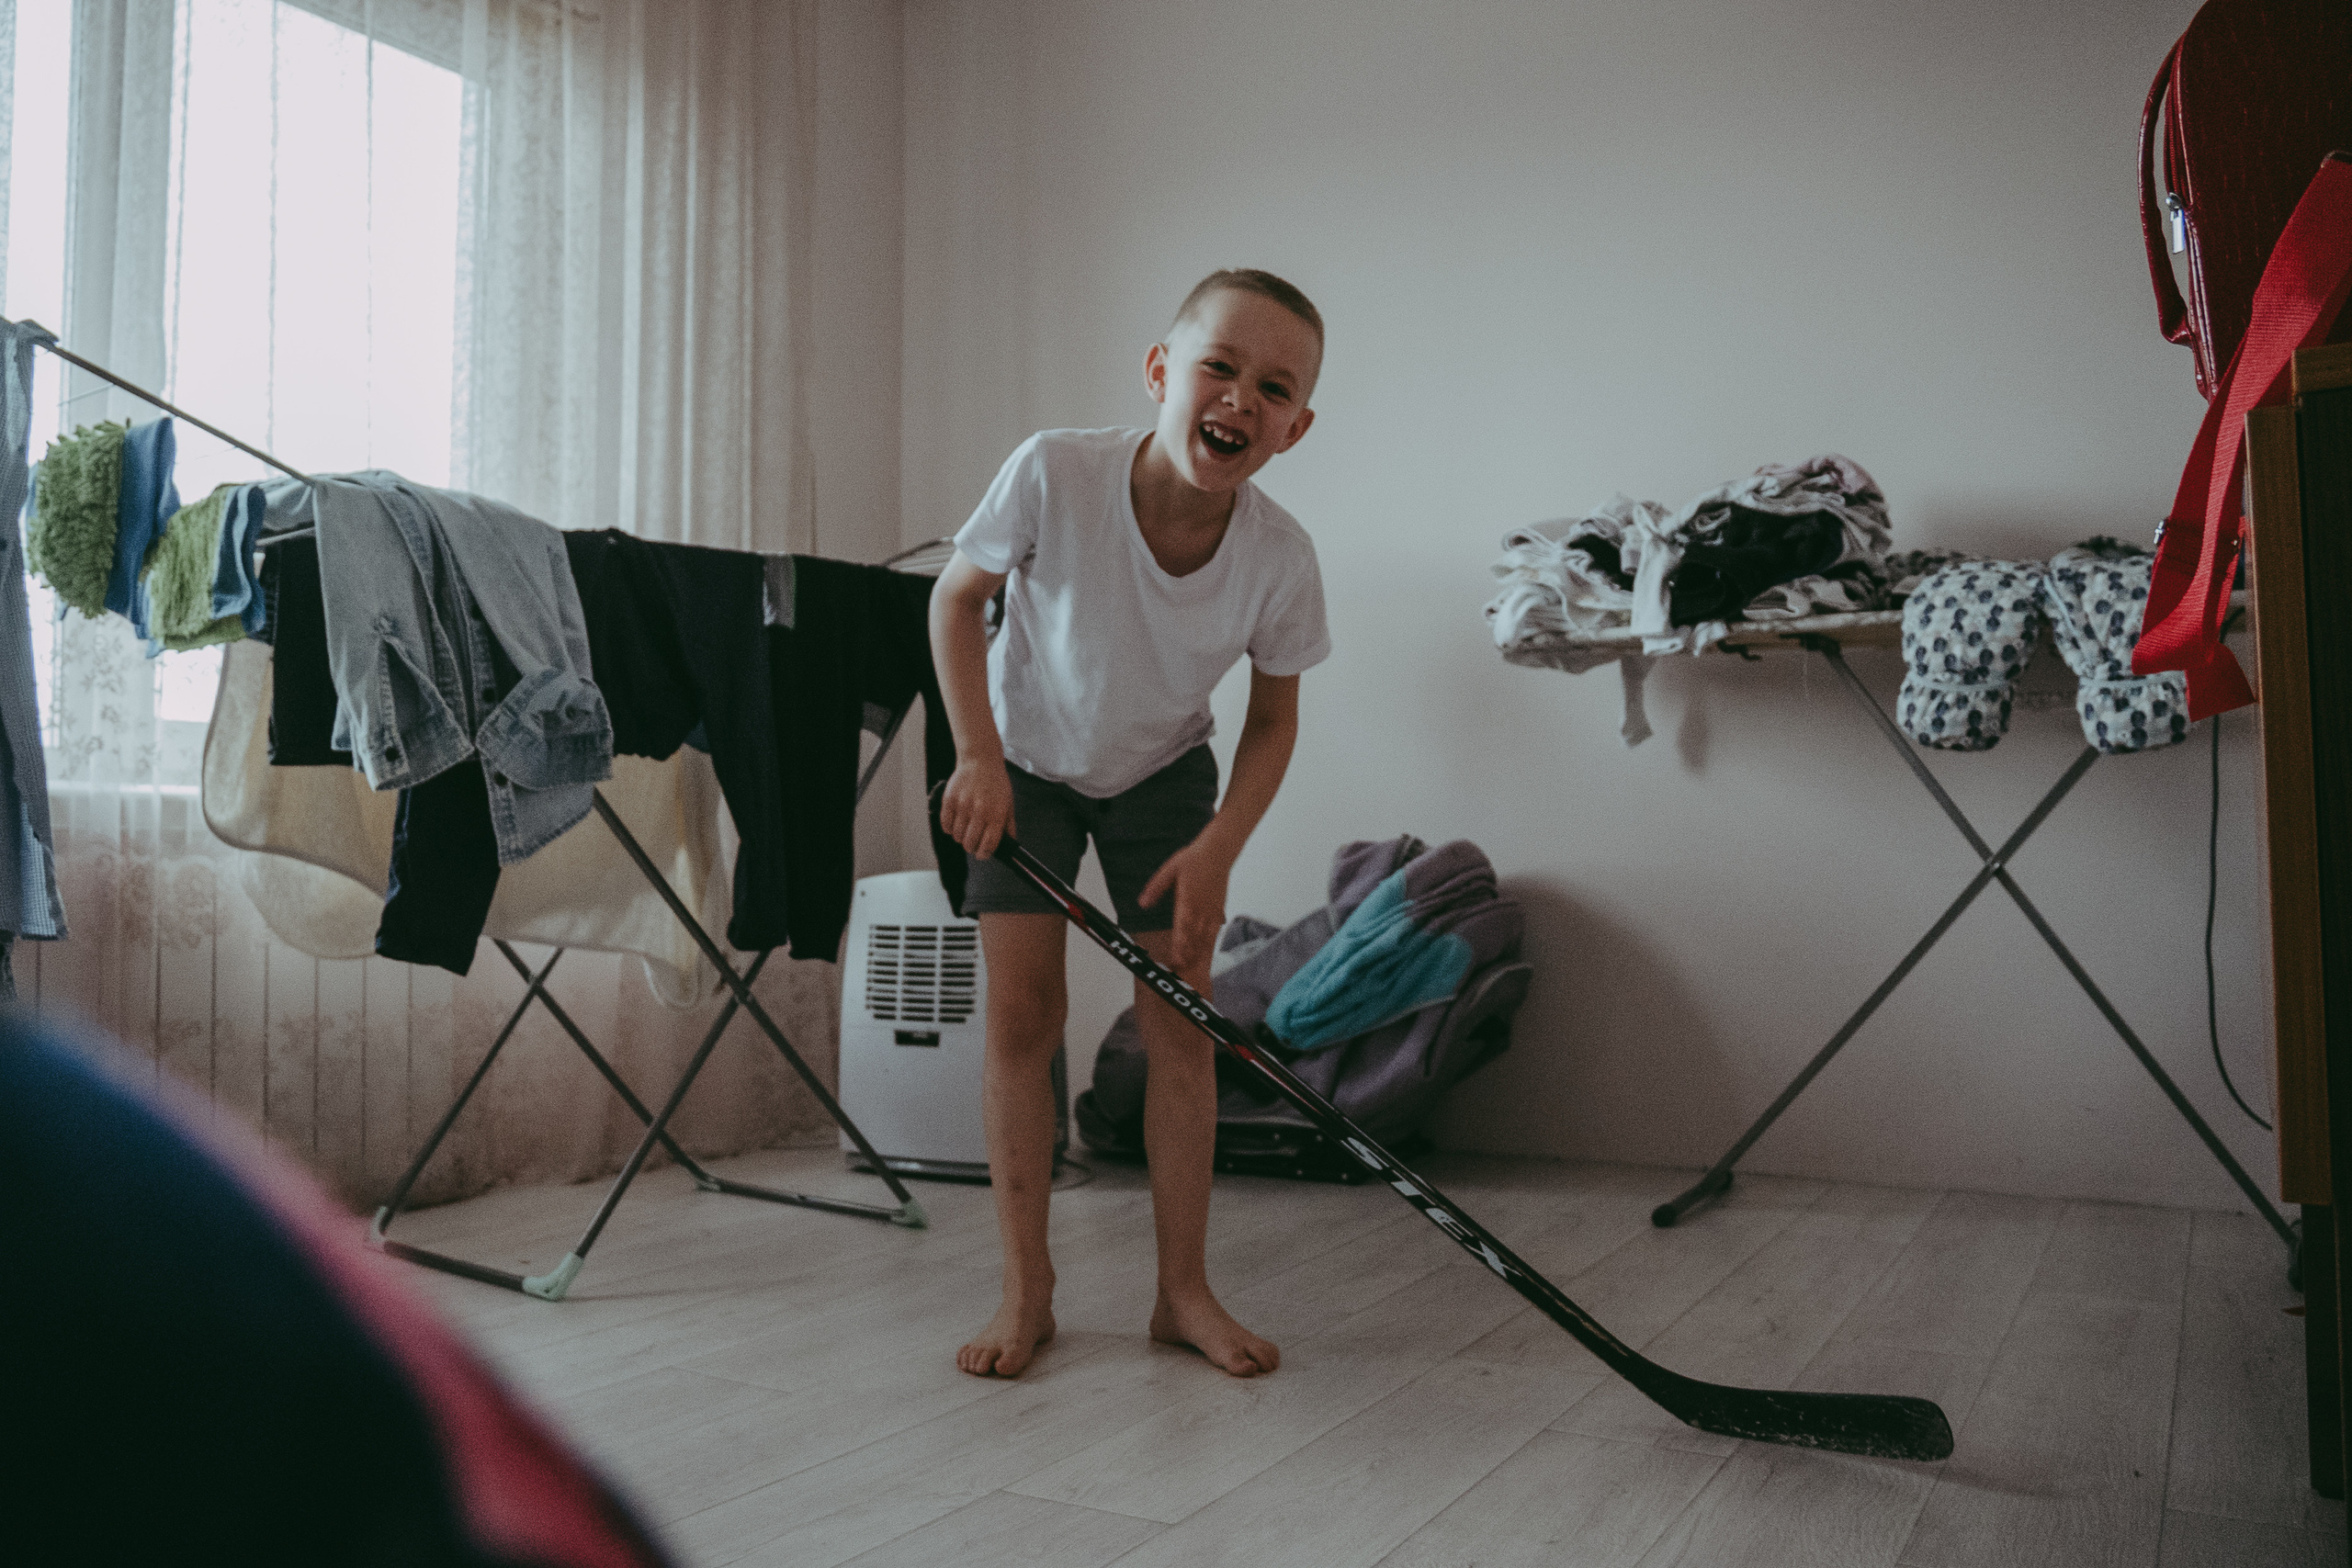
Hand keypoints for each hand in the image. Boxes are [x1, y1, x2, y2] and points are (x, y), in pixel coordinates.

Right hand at [939, 758, 1014, 858]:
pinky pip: (945, 824)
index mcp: (996, 814)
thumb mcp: (1009, 803)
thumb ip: (1009, 826)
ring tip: (965, 830)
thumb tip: (1010, 844)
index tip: (982, 855)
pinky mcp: (949, 800)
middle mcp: (979, 811)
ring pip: (957, 836)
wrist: (980, 760)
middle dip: (971, 847)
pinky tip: (955, 823)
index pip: (988, 844)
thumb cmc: (996, 782)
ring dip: (960, 837)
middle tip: (972, 843)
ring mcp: (963, 805)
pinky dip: (949, 828)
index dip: (984, 854)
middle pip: (970, 843)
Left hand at [1139, 837, 1233, 976]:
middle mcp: (1202, 908)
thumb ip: (1156, 888)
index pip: (1182, 928)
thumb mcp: (1170, 869)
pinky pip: (1214, 929)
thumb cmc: (1194, 859)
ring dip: (1198, 951)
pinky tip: (1204, 950)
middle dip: (1188, 954)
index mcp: (1188, 900)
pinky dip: (1208, 941)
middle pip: (1195, 937)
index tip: (1174, 959)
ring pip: (1206, 936)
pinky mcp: (1219, 908)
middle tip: (1180, 970)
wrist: (1219, 852)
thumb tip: (1142, 903)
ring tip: (1191, 966)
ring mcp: (1212, 910)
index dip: (1179, 945)